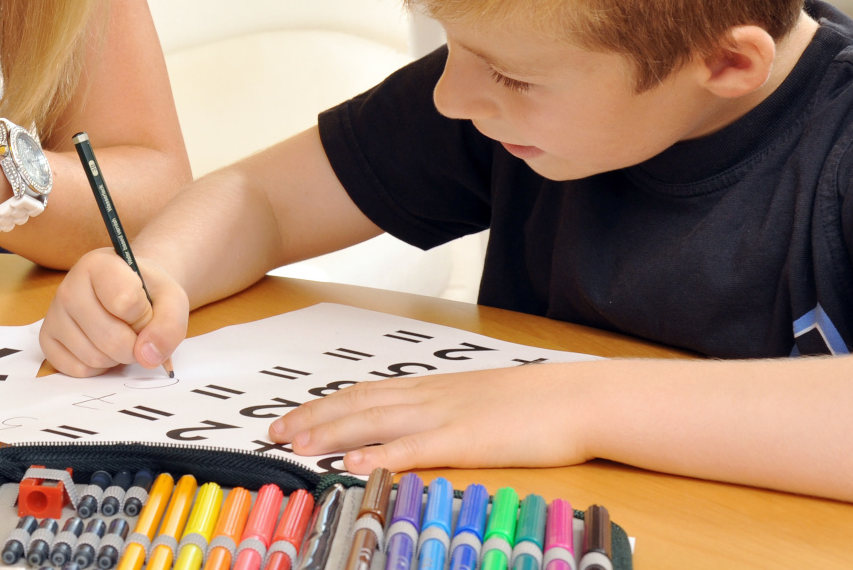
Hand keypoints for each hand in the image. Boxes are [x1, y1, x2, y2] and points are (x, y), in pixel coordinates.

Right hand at [40, 247, 189, 375]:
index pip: (126, 302)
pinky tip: (102, 346)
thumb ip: (169, 324)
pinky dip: (99, 367)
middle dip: (135, 345)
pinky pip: (78, 370)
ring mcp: (53, 314)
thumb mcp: (171, 299)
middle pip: (110, 338)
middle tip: (137, 331)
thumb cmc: (147, 294)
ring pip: (94, 358)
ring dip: (118, 358)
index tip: (144, 306)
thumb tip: (147, 357)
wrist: (129, 293)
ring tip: (120, 336)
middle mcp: (68, 286)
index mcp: (98, 265)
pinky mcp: (46, 339)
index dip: (145, 315)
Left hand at [267, 364, 596, 473]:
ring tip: (295, 446)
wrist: (578, 398)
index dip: (325, 405)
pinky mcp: (463, 442)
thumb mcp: (481, 400)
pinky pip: (411, 448)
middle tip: (274, 434)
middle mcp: (430, 397)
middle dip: (313, 419)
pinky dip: (377, 455)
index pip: (366, 393)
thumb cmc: (537, 403)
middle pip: (358, 406)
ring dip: (330, 435)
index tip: (293, 416)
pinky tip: (352, 464)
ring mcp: (444, 417)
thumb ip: (448, 410)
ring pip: (373, 423)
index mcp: (433, 388)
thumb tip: (420, 426)